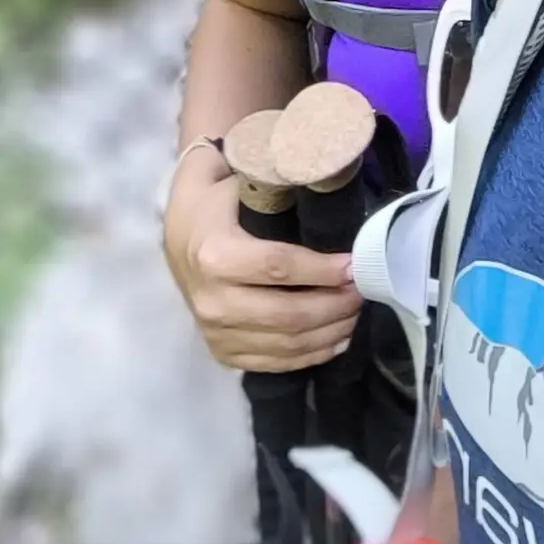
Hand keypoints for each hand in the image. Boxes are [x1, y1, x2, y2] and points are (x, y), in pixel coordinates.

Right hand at [164, 162, 361, 373]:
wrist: (180, 236)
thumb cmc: (217, 203)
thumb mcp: (238, 181)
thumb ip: (276, 181)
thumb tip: (327, 180)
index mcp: (215, 256)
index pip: (279, 267)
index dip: (321, 270)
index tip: (354, 265)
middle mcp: (212, 301)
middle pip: (287, 315)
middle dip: (334, 305)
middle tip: (363, 290)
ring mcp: (215, 333)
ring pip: (286, 345)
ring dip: (329, 331)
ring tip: (356, 312)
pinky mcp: (222, 352)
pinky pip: (274, 363)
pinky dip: (311, 355)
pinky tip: (336, 339)